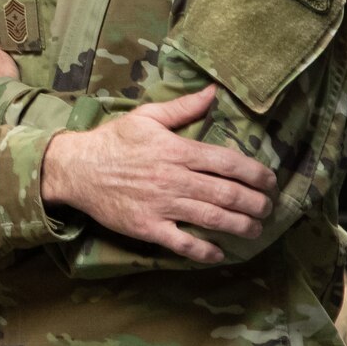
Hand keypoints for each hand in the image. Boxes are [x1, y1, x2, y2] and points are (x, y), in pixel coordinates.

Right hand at [40, 86, 276, 263]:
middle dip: (255, 203)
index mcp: (177, 150)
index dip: (256, 174)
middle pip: (227, 193)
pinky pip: (183, 243)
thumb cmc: (112, 141)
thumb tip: (213, 93)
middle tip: (268, 209)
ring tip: (255, 230)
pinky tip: (219, 253)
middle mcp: (174, 178)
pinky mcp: (147, 227)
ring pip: (212, 219)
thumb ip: (183, 108)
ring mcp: (162, 205)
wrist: (76, 169)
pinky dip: (205, 251)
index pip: (228, 162)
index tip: (270, 181)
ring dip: (241, 226)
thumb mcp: (146, 117)